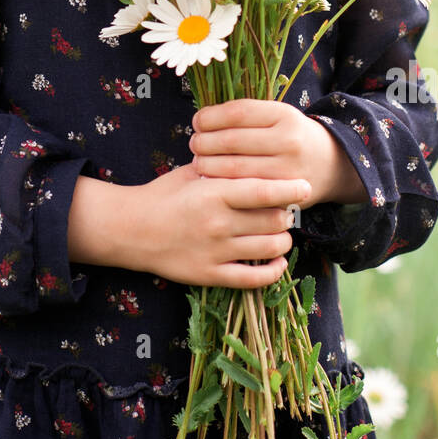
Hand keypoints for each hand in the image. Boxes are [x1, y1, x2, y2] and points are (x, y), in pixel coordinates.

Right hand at [126, 163, 310, 288]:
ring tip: (280, 233)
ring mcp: (215, 252)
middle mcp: (218, 223)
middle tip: (287, 210)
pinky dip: (272, 272)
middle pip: (272, 220)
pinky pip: (252, 279)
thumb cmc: (162, 195)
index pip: (264, 191)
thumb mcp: (191, 173)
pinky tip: (278, 263)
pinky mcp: (210, 275)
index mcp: (214, 193)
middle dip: (286, 215)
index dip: (290, 189)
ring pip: (268, 249)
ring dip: (282, 241)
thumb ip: (222, 168)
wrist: (131, 229)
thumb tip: (255, 159)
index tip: (306, 187)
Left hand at [189, 97, 368, 207]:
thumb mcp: (277, 115)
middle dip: (204, 142)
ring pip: (233, 169)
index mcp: (284, 115)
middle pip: (231, 141)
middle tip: (194, 143)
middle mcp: (288, 141)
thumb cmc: (292, 136)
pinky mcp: (284, 195)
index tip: (197, 121)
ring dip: (207, 165)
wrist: (331, 164)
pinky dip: (222, 185)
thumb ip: (246, 115)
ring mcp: (287, 171)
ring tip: (199, 161)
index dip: (210, 117)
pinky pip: (244, 191)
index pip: (237, 113)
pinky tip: (212, 180)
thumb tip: (201, 120)